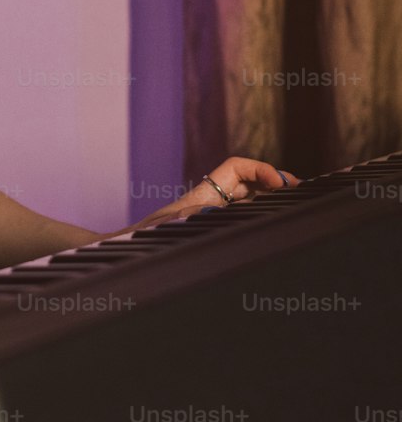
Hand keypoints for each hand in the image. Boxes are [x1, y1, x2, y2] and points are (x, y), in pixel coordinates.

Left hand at [139, 157, 301, 227]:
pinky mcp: (208, 233)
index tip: (282, 184)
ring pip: (242, 200)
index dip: (261, 170)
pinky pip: (237, 218)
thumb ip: (183, 219)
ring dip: (266, 199)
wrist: (123, 253)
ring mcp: (208, 218)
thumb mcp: (165, 229)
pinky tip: (270, 228)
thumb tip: (202, 212)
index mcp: (201, 197)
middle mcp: (206, 204)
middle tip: (298, 193)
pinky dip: (255, 217)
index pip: (235, 168)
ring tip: (291, 207)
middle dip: (271, 182)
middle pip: (244, 182)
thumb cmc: (141, 240)